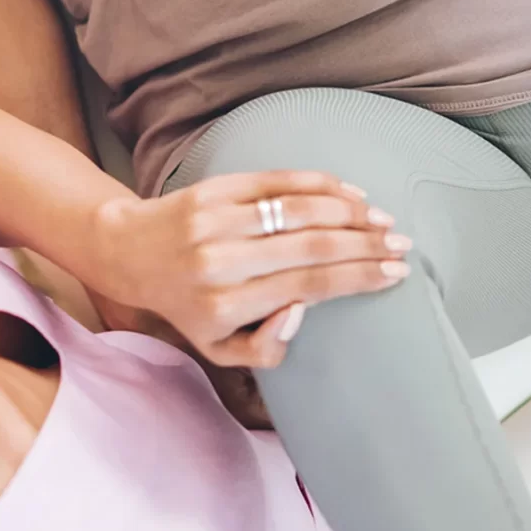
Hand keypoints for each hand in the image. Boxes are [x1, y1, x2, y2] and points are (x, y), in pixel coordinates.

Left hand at [88, 170, 409, 369]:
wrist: (128, 253)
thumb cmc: (188, 306)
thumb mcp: (218, 348)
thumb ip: (265, 348)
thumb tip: (302, 312)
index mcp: (223, 307)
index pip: (308, 287)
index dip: (358, 278)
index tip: (396, 273)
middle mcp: (218, 262)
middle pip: (311, 247)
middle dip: (366, 245)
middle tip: (402, 244)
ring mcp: (213, 221)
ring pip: (298, 210)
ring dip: (350, 212)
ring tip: (382, 220)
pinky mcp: (212, 189)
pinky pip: (275, 181)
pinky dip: (318, 184)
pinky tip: (349, 192)